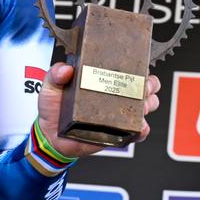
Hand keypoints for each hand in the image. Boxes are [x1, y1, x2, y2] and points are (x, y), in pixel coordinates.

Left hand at [37, 63, 161, 157]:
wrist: (50, 135)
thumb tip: (66, 69)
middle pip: (146, 86)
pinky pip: (138, 133)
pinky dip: (142, 130)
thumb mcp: (51, 85)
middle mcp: (116, 95)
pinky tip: (139, 127)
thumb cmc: (53, 106)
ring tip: (141, 103)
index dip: (139, 65)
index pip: (129, 68)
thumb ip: (55, 74)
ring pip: (147, 106)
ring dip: (148, 103)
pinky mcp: (119, 134)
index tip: (139, 65)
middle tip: (142, 85)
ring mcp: (119, 114)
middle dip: (149, 84)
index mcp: (104, 79)